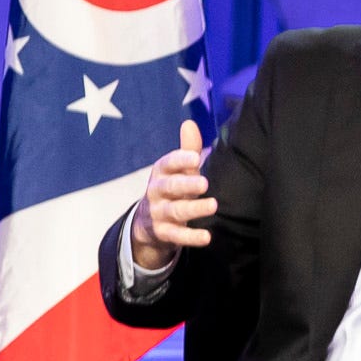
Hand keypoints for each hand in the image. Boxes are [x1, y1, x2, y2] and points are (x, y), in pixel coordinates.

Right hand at [128, 119, 215, 268]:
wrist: (148, 222)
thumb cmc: (171, 189)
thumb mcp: (178, 170)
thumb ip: (187, 150)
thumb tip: (190, 123)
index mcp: (161, 172)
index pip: (168, 163)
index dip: (180, 160)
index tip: (195, 158)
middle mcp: (156, 192)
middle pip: (171, 187)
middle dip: (186, 184)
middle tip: (204, 183)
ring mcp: (158, 213)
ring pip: (175, 211)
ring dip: (194, 209)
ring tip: (213, 206)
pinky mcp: (163, 233)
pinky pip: (177, 236)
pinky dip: (191, 237)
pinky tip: (207, 237)